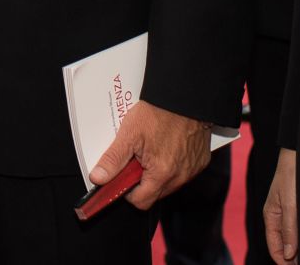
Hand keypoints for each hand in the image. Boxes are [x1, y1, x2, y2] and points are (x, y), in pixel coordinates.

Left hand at [87, 100, 211, 209]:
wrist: (184, 96)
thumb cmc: (159, 112)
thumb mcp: (129, 134)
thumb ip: (113, 159)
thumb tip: (98, 178)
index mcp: (161, 174)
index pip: (141, 202)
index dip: (128, 192)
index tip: (123, 178)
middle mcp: (180, 177)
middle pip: (155, 193)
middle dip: (142, 181)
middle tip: (136, 159)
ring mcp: (192, 170)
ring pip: (169, 184)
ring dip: (157, 174)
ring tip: (151, 150)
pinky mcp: (200, 162)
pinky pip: (183, 172)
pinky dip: (173, 165)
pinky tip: (167, 147)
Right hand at [264, 147, 296, 261]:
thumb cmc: (292, 173)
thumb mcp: (291, 203)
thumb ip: (289, 229)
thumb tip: (288, 254)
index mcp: (271, 216)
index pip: (274, 248)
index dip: (284, 263)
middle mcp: (279, 217)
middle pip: (283, 246)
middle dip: (293, 258)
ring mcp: (288, 213)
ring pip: (293, 239)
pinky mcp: (298, 208)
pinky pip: (299, 229)